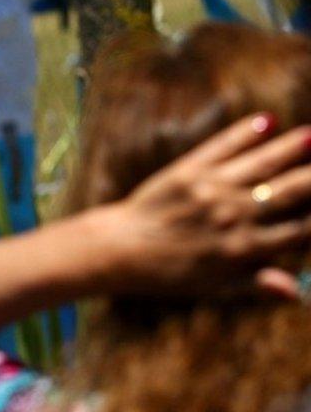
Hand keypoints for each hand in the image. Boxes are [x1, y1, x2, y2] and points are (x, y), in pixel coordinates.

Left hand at [104, 113, 310, 298]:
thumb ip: (256, 284)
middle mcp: (233, 216)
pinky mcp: (187, 171)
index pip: (303, 230)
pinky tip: (266, 121)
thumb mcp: (214, 288)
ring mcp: (210, 190)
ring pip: (262, 164)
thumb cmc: (169, 274)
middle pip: (292, 191)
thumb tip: (296, 291)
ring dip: (292, 147)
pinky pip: (221, 148)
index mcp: (244, 248)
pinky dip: (244, 133)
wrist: (119, 250)